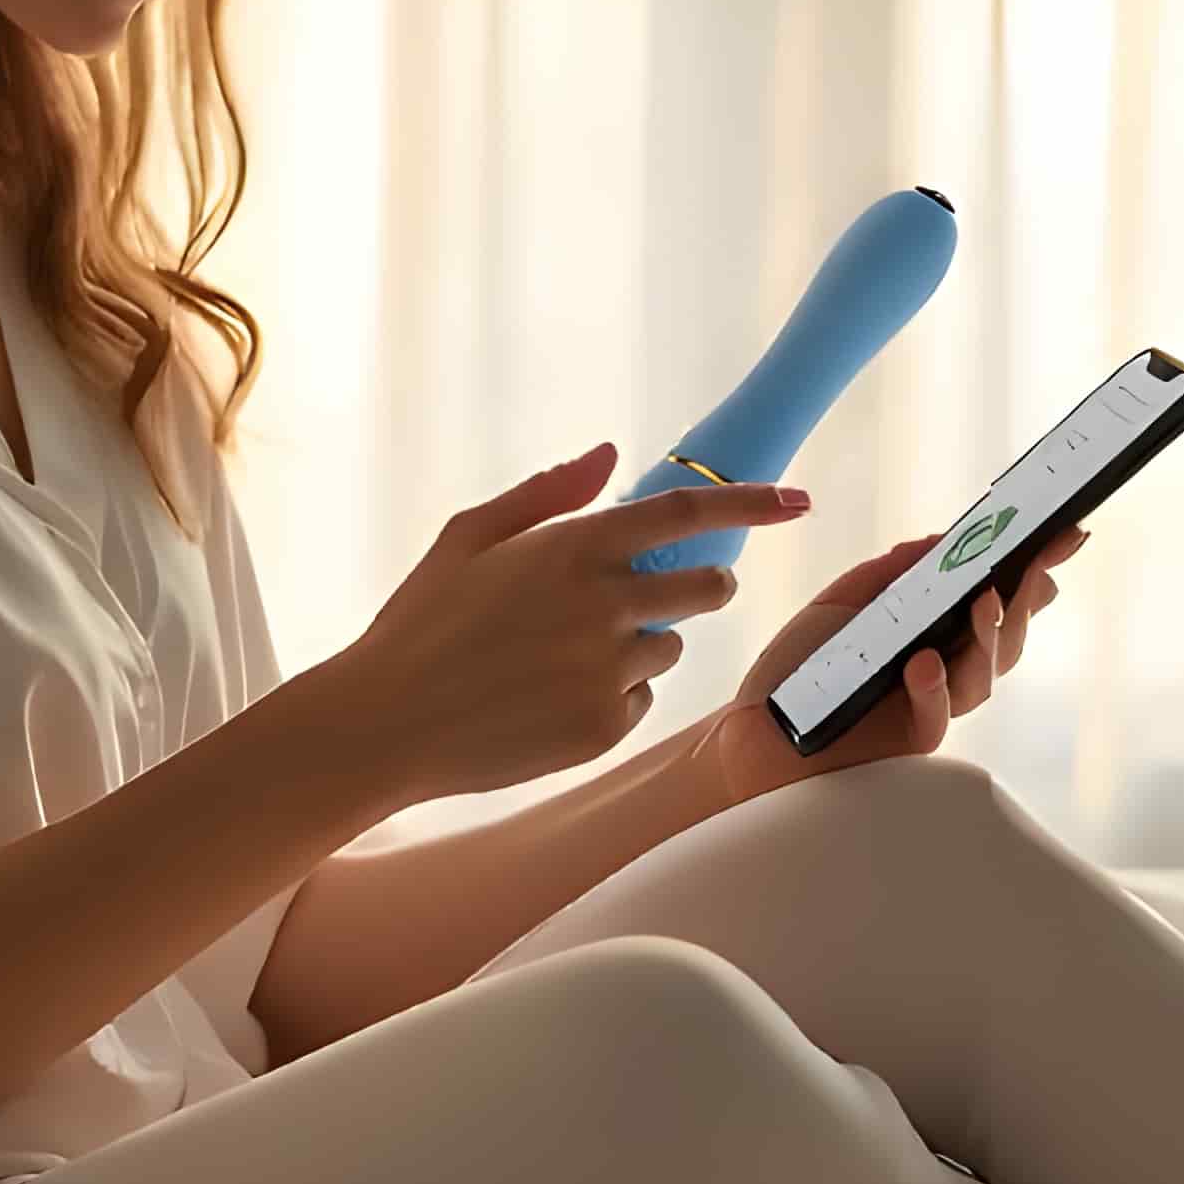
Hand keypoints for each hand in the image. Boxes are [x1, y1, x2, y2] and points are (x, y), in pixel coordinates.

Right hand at [312, 443, 811, 811]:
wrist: (385, 724)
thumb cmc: (420, 623)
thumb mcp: (468, 538)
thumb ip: (546, 493)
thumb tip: (610, 456)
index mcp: (572, 548)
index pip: (687, 513)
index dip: (753, 504)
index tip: (799, 502)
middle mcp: (603, 605)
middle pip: (707, 585)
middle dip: (700, 584)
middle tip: (654, 595)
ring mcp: (608, 670)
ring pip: (671, 647)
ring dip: (640, 645)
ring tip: (559, 658)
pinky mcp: (605, 727)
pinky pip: (640, 699)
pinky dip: (612, 696)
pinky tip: (549, 698)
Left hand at [681, 523, 1088, 812]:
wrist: (754, 729)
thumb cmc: (800, 669)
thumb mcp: (842, 603)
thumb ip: (890, 573)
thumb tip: (940, 540)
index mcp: (933, 630)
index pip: (996, 598)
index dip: (1034, 569)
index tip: (1067, 531)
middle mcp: (943, 668)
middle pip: (1006, 638)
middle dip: (1028, 597)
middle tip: (1039, 562)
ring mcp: (930, 706)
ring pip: (982, 677)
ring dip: (991, 636)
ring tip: (986, 599)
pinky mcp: (907, 740)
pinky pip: (935, 715)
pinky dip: (933, 687)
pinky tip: (923, 662)